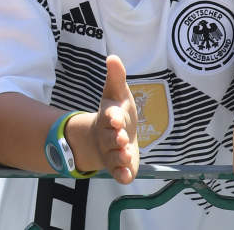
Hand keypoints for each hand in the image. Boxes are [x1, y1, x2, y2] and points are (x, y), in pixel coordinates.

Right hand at [91, 54, 139, 183]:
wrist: (106, 137)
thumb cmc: (115, 113)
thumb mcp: (117, 94)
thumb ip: (116, 77)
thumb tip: (112, 57)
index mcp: (108, 117)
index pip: (109, 116)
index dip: (113, 117)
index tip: (116, 117)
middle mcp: (107, 136)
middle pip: (110, 138)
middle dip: (116, 138)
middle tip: (122, 137)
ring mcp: (111, 152)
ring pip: (114, 156)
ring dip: (119, 156)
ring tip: (126, 154)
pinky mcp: (118, 167)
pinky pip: (118, 173)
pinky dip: (121, 175)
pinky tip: (126, 176)